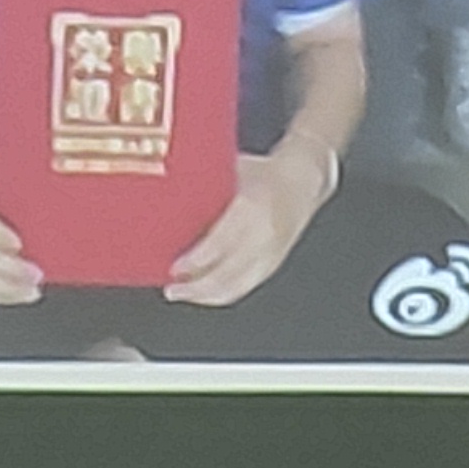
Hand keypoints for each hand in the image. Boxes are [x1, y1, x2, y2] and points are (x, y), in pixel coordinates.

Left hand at [165, 144, 328, 309]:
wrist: (304, 178)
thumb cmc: (266, 172)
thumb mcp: (230, 172)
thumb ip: (203, 190)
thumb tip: (164, 199)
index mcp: (251, 206)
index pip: (221, 243)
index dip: (196, 261)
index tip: (174, 268)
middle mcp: (263, 233)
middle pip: (227, 273)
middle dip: (197, 287)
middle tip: (172, 289)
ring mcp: (271, 252)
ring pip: (237, 286)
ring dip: (207, 295)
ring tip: (183, 294)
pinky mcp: (274, 263)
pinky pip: (246, 286)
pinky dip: (223, 293)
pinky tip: (206, 294)